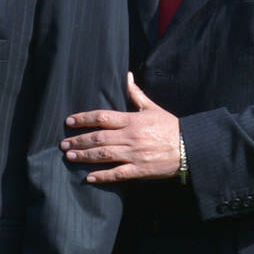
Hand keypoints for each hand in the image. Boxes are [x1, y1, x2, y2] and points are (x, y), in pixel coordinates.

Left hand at [62, 73, 181, 182]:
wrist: (191, 147)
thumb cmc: (170, 126)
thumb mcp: (152, 108)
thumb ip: (136, 94)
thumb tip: (126, 76)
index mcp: (132, 120)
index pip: (103, 117)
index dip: (84, 118)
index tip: (69, 121)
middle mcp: (131, 136)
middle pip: (99, 137)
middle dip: (79, 140)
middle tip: (63, 144)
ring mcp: (134, 154)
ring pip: (104, 155)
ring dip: (85, 156)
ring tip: (69, 156)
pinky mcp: (140, 170)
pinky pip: (118, 174)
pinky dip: (103, 176)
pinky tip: (89, 177)